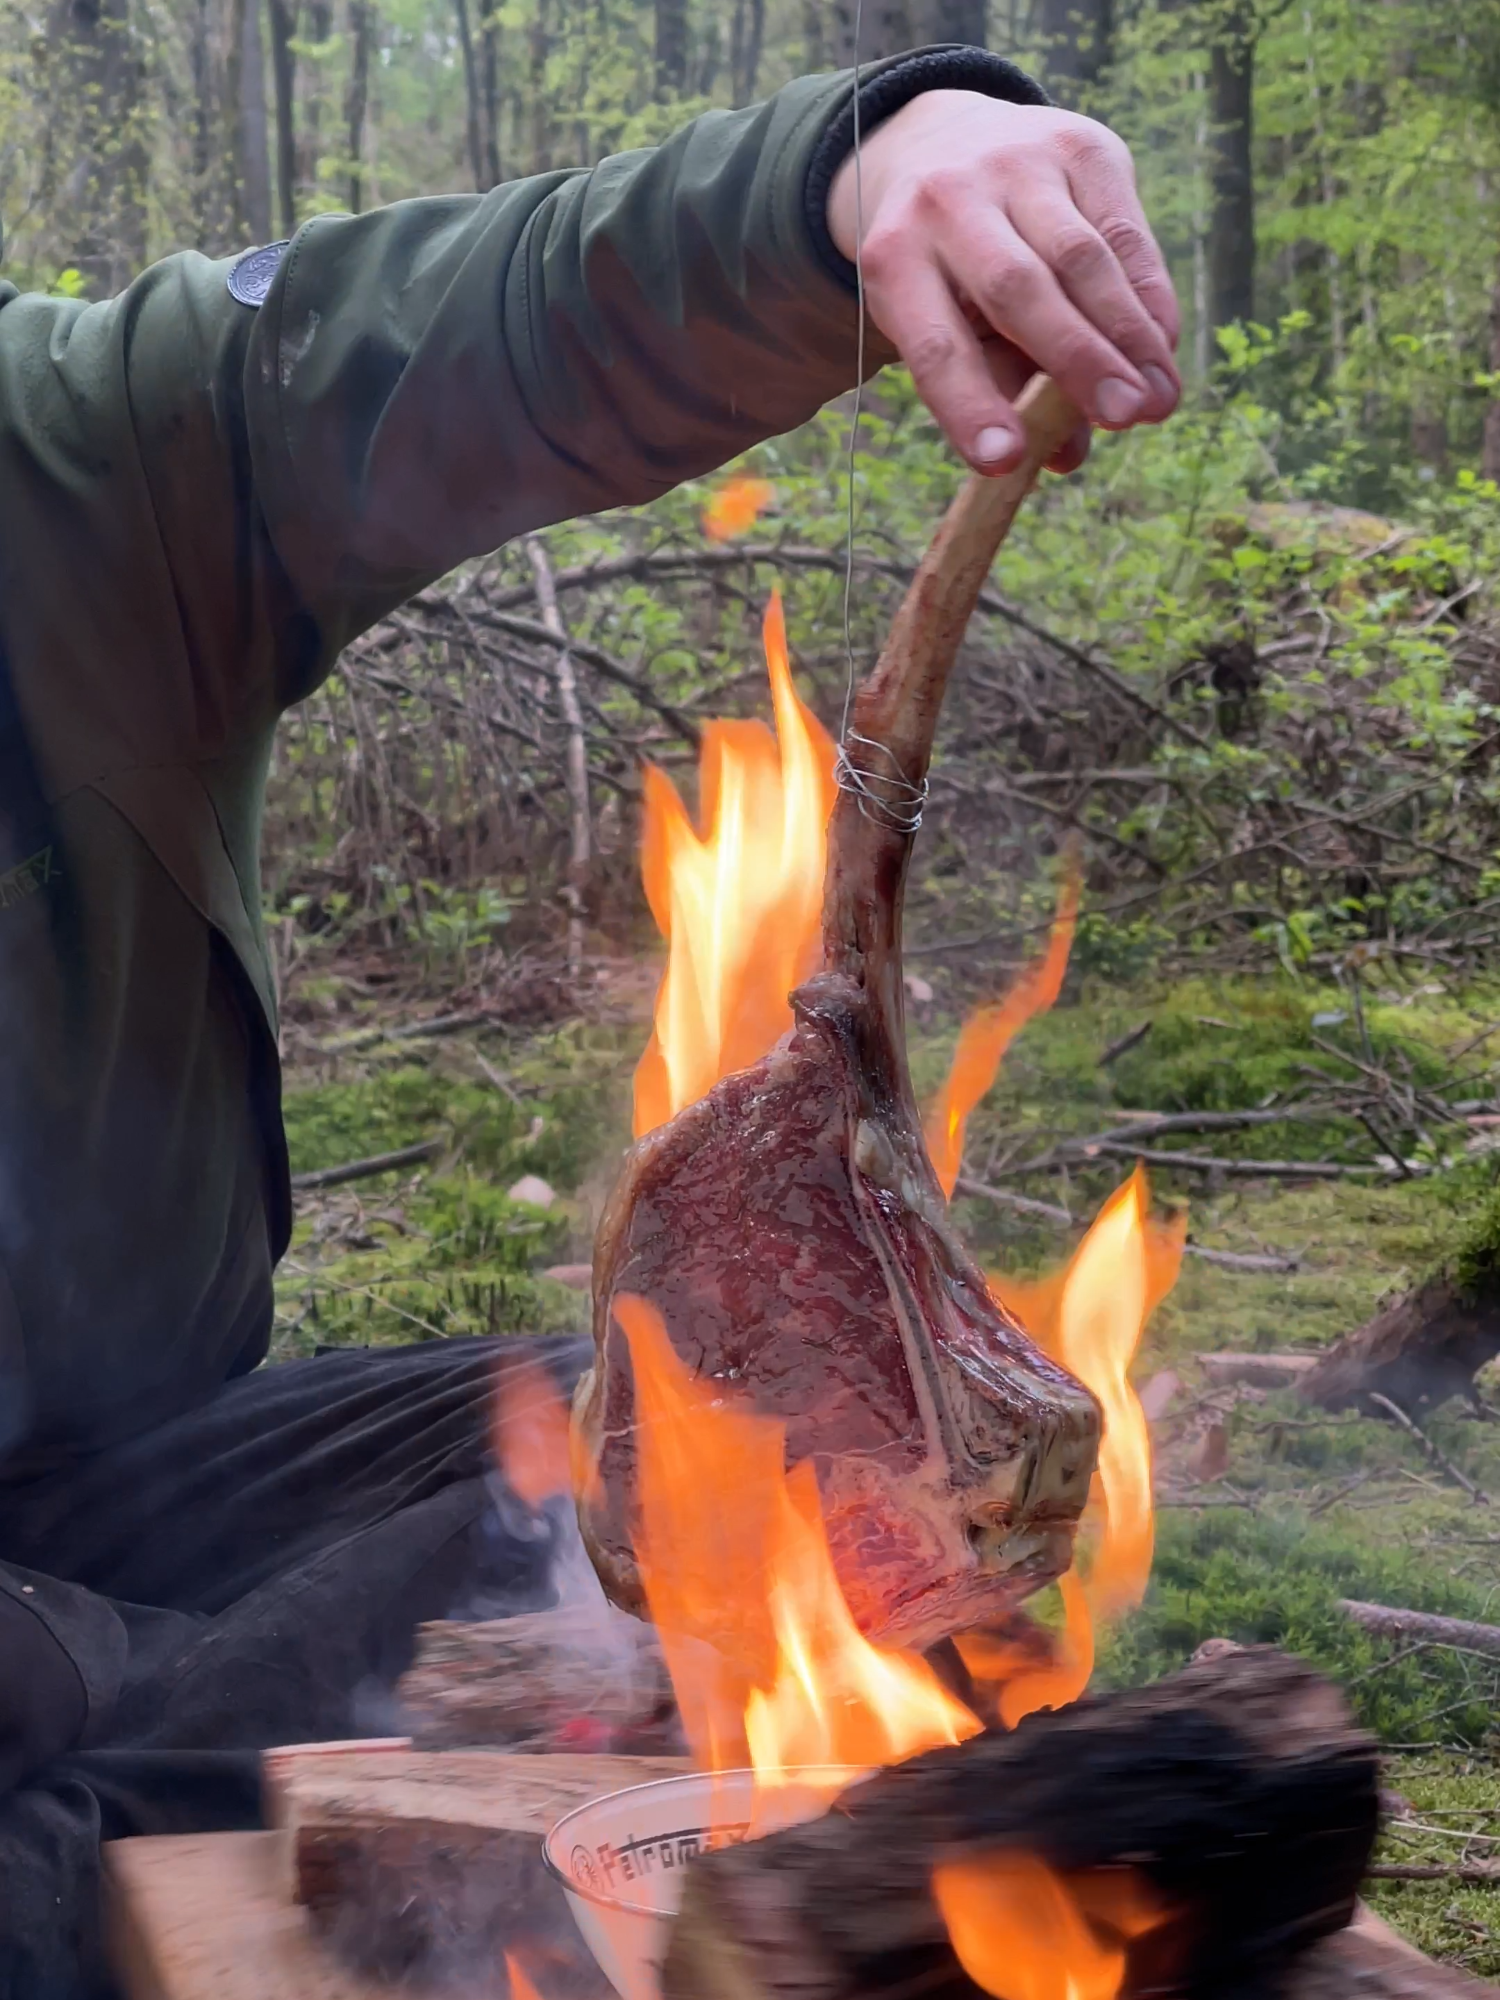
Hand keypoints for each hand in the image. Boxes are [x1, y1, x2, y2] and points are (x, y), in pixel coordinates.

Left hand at [827, 90, 1180, 475]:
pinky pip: (1123, 230)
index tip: (1004, 461)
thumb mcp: (952, 324)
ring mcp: (1014, 164)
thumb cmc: (952, 271)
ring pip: (1081, 258)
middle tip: (1124, 418)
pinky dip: (1149, 294)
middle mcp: (947, 202)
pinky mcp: (1078, 146)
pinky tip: (1163, 345)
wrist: (949, 146)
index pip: (934, 344)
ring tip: (1157, 398)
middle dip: (1076, 360)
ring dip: (1127, 335)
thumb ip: (1001, 388)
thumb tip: (1064, 457)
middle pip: (1018, 291)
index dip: (969, 404)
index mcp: (895, 259)